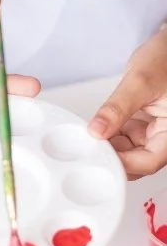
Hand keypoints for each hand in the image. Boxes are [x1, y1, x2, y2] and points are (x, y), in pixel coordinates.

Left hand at [88, 29, 166, 179]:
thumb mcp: (140, 81)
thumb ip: (117, 108)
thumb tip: (97, 131)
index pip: (149, 161)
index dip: (122, 163)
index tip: (96, 156)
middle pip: (140, 160)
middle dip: (114, 156)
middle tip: (87, 148)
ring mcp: (158, 130)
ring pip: (132, 151)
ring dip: (111, 146)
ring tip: (89, 138)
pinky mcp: (147, 124)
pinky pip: (128, 138)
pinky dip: (112, 135)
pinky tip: (98, 129)